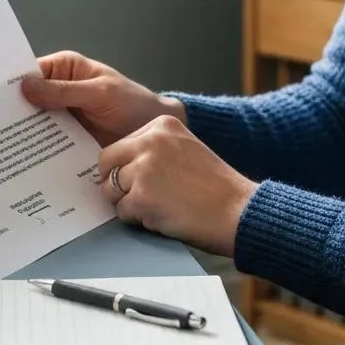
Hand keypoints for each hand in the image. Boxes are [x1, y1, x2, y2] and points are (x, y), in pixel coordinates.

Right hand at [21, 50, 185, 146]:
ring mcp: (59, 118)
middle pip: (25, 100)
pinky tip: (16, 164)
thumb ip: (64, 91)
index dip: (7, 83)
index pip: (29, 72)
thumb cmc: (131, 103)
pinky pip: (44, 144)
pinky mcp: (63, 141)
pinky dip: (32, 152)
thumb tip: (24, 86)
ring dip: (16, 135)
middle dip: (7, 112)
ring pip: (31, 124)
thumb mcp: (99, 93)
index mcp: (65, 69)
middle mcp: (57, 91)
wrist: (150, 132)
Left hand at [98, 115, 256, 256]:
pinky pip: (122, 211)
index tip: (140, 178)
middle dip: (116, 182)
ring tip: (156, 206)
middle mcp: (151, 141)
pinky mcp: (142, 197)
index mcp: (162, 125)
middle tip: (137, 196)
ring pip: (110, 189)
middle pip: (107, 162)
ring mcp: (145, 168)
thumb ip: (154, 149)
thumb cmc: (215, 186)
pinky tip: (161, 217)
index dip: (125, 167)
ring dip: (127, 202)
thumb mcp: (185, 148)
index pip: (119, 145)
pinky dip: (137, 219)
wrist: (237, 210)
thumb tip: (119, 164)